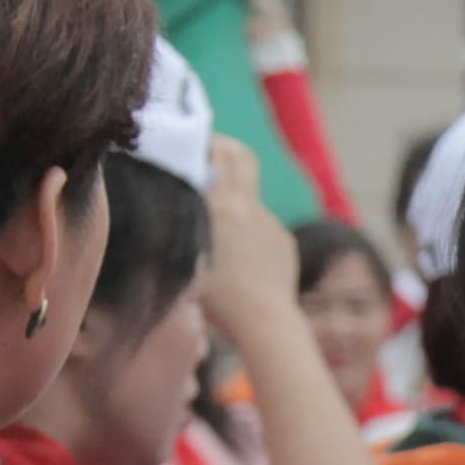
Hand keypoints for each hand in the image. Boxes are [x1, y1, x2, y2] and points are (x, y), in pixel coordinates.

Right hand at [197, 136, 304, 332]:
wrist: (267, 321)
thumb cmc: (220, 300)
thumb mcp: (191, 257)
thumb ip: (188, 224)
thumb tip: (181, 202)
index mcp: (222, 205)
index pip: (215, 152)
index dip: (202, 142)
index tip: (190, 145)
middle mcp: (248, 206)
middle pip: (241, 155)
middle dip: (224, 147)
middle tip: (209, 152)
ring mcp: (270, 221)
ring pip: (249, 197)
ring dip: (234, 200)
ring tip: (219, 228)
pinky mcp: (283, 239)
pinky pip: (262, 227)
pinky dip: (249, 234)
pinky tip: (240, 262)